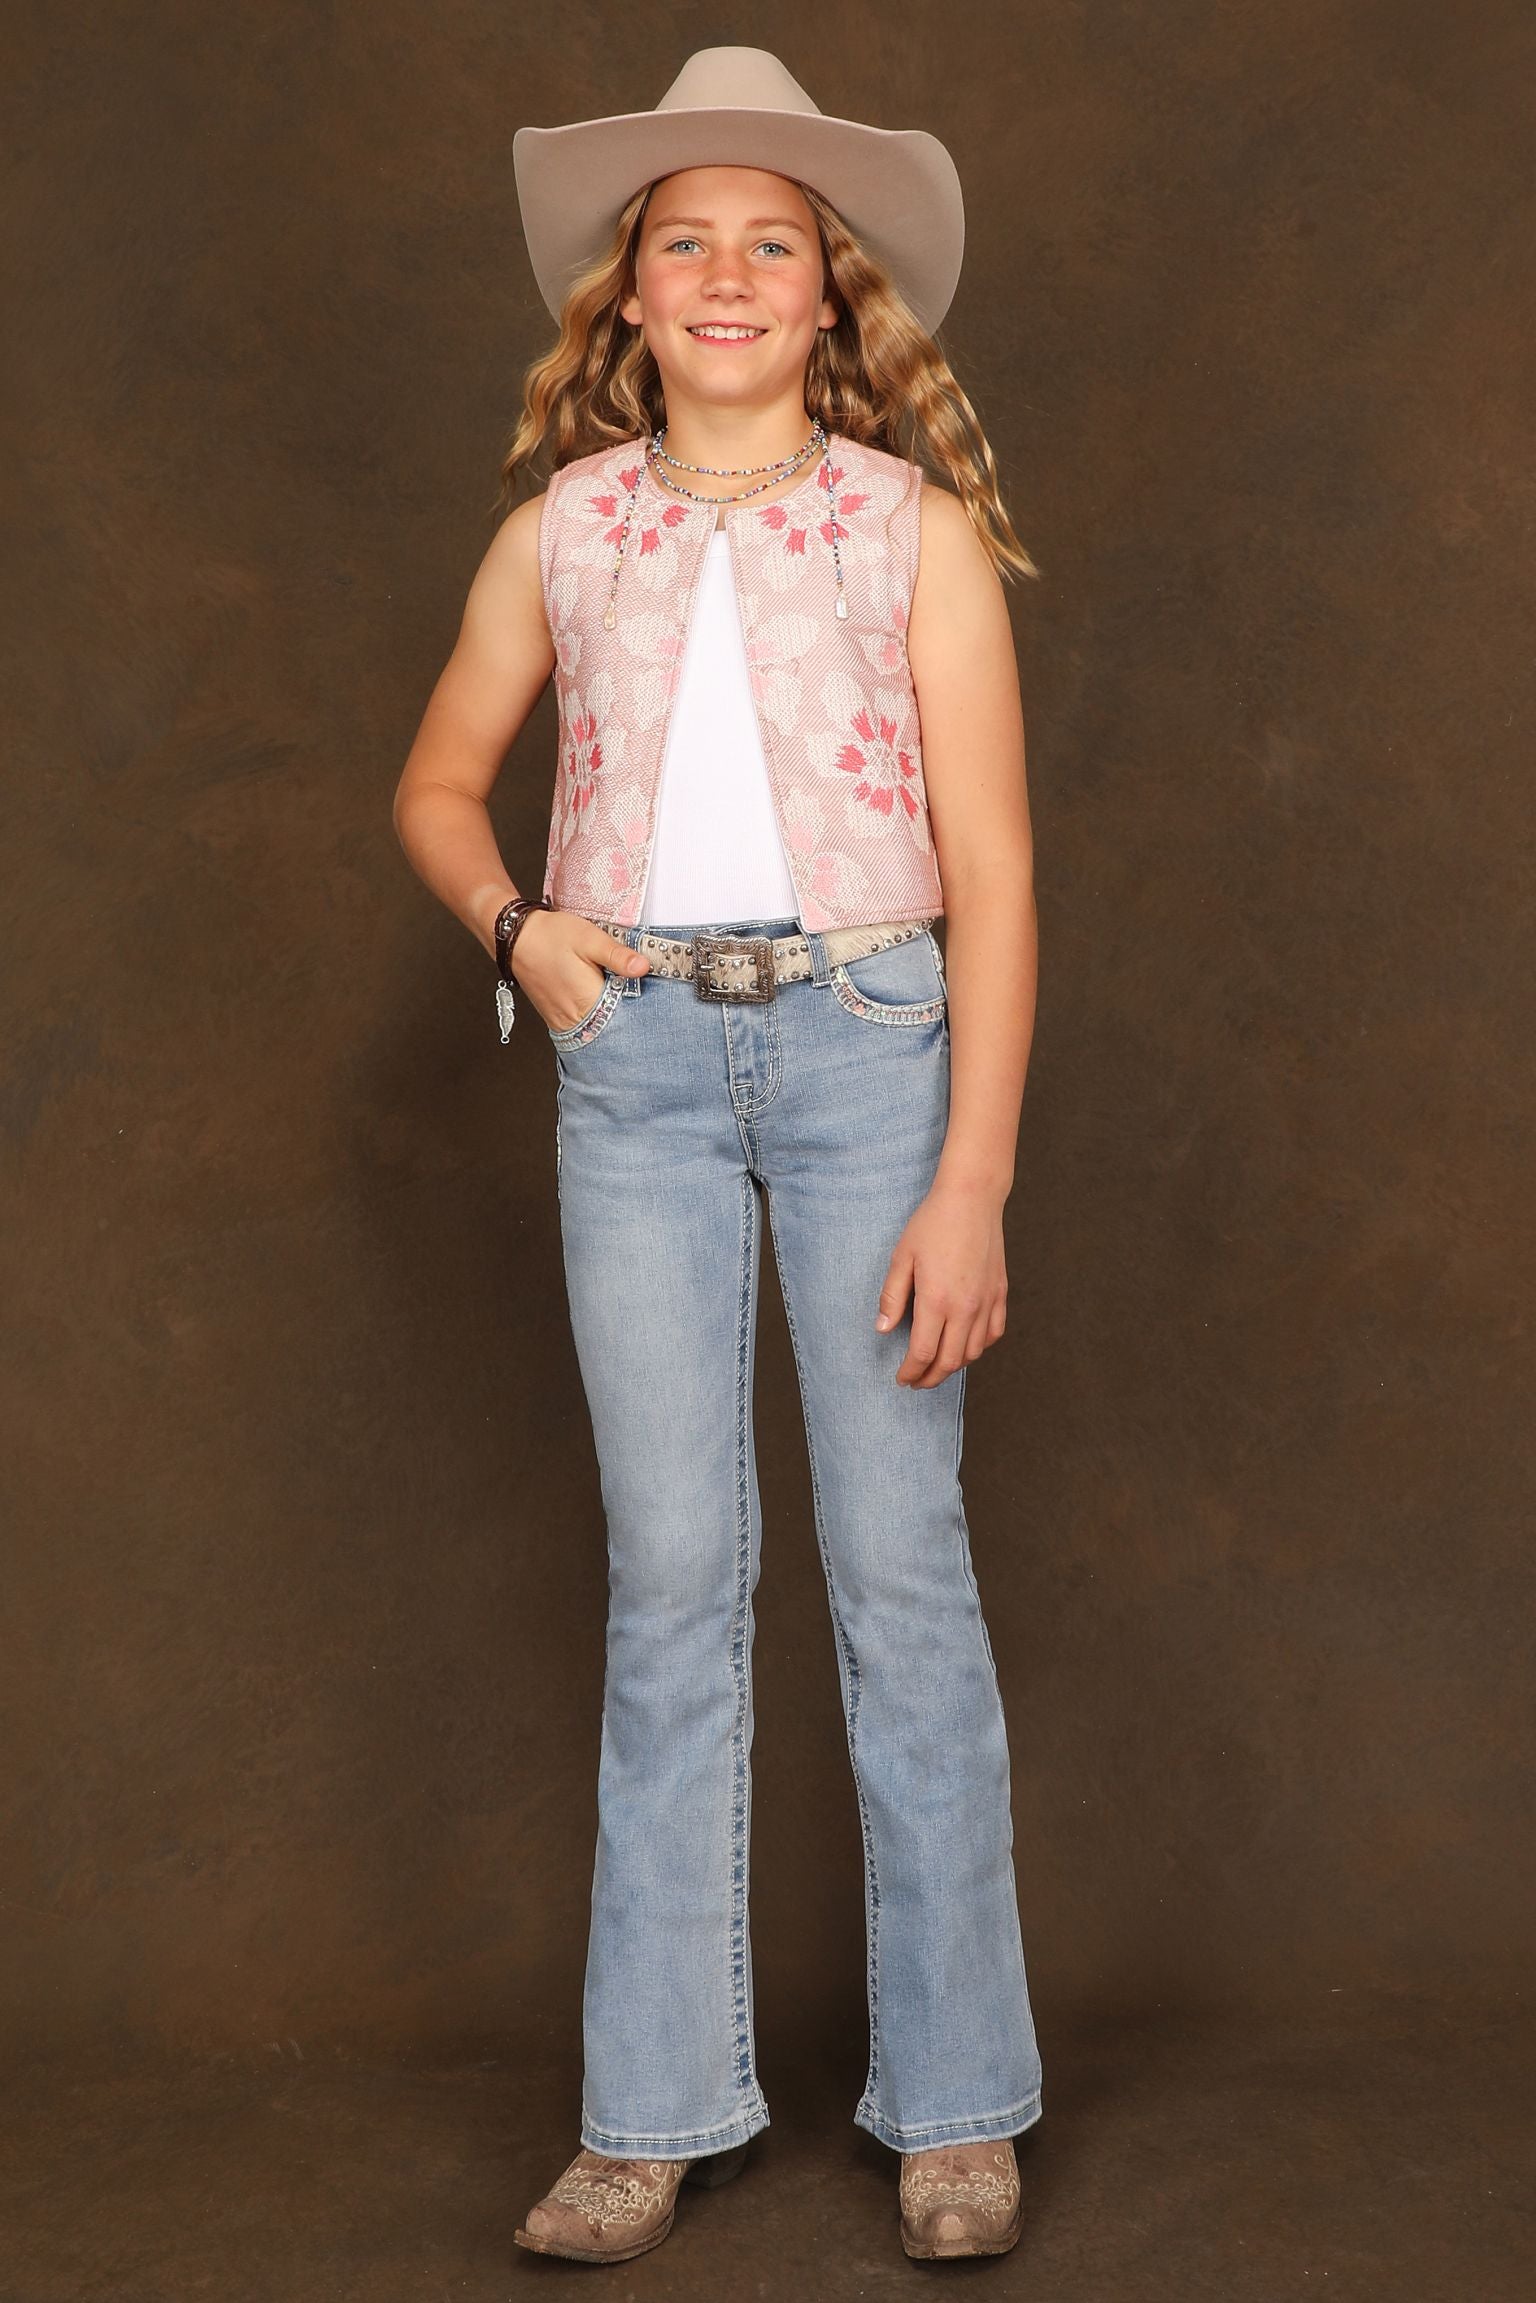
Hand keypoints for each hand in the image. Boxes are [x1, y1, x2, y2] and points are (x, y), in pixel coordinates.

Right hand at [512, 909, 650, 1031]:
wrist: (516, 938)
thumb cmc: (551, 936)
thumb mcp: (590, 939)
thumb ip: (618, 956)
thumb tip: (644, 967)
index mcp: (588, 1002)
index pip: (628, 1016)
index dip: (640, 1001)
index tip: (647, 985)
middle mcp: (576, 1019)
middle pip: (614, 1024)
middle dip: (626, 1006)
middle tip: (630, 982)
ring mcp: (564, 1023)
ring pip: (599, 1025)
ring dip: (610, 1009)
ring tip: (611, 985)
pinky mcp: (558, 1020)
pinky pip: (584, 1023)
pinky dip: (595, 1011)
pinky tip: (596, 992)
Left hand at [874, 1180, 1008, 1386]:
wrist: (972, 1198)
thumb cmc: (932, 1223)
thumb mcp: (902, 1257)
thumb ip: (892, 1297)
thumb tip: (882, 1329)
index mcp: (937, 1300)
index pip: (923, 1353)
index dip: (910, 1372)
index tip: (901, 1378)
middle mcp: (966, 1307)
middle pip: (950, 1361)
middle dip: (931, 1378)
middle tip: (916, 1382)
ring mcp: (987, 1301)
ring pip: (973, 1351)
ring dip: (954, 1366)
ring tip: (937, 1366)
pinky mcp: (1000, 1292)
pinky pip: (994, 1333)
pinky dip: (979, 1347)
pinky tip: (965, 1345)